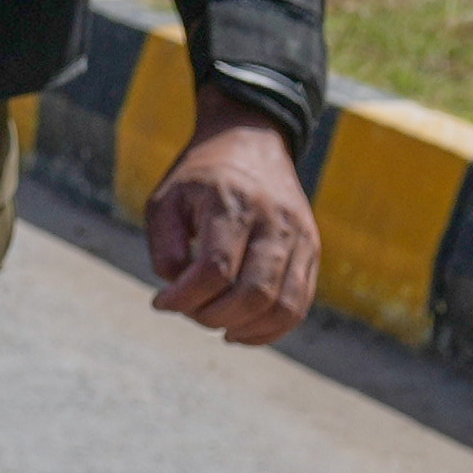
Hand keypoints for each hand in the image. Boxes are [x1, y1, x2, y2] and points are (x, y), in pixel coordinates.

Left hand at [141, 100, 318, 344]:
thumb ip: (165, 247)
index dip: (184, 298)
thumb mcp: (166, 200)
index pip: (215, 269)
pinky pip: (300, 303)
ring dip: (245, 329)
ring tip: (216, 325)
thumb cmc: (200, 178)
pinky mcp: (312, 250)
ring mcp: (300, 236)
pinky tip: (241, 331)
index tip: (161, 302)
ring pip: (284, 305)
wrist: (250, 142)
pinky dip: (271, 328)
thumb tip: (179, 292)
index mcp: (235, 203)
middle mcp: (274, 220)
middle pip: (253, 293)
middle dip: (213, 316)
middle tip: (189, 311)